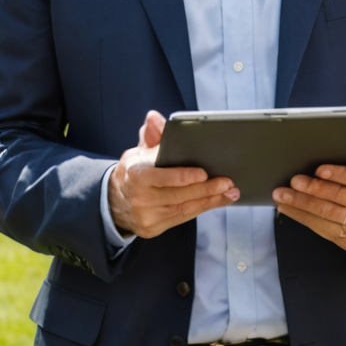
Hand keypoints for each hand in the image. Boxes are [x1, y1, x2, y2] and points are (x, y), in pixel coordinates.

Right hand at [108, 111, 239, 238]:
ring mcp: (147, 216)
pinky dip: (201, 208)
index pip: (163, 177)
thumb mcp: (138, 151)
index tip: (204, 173)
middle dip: (207, 189)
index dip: (185, 177)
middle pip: (179, 195)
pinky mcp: (153, 229)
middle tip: (227, 183)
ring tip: (230, 193)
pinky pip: (182, 218)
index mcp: (136, 175)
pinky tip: (216, 201)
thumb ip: (151, 135)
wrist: (115, 202)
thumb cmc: (133, 172)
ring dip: (211, 200)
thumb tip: (154, 117)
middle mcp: (140, 198)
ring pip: (185, 209)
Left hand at [272, 160, 345, 253]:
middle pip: (340, 199)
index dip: (337, 174)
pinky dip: (305, 219)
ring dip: (302, 207)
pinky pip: (326, 231)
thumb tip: (313, 164)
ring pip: (330, 217)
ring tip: (283, 198)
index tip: (318, 170)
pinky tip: (290, 210)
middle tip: (292, 183)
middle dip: (312, 191)